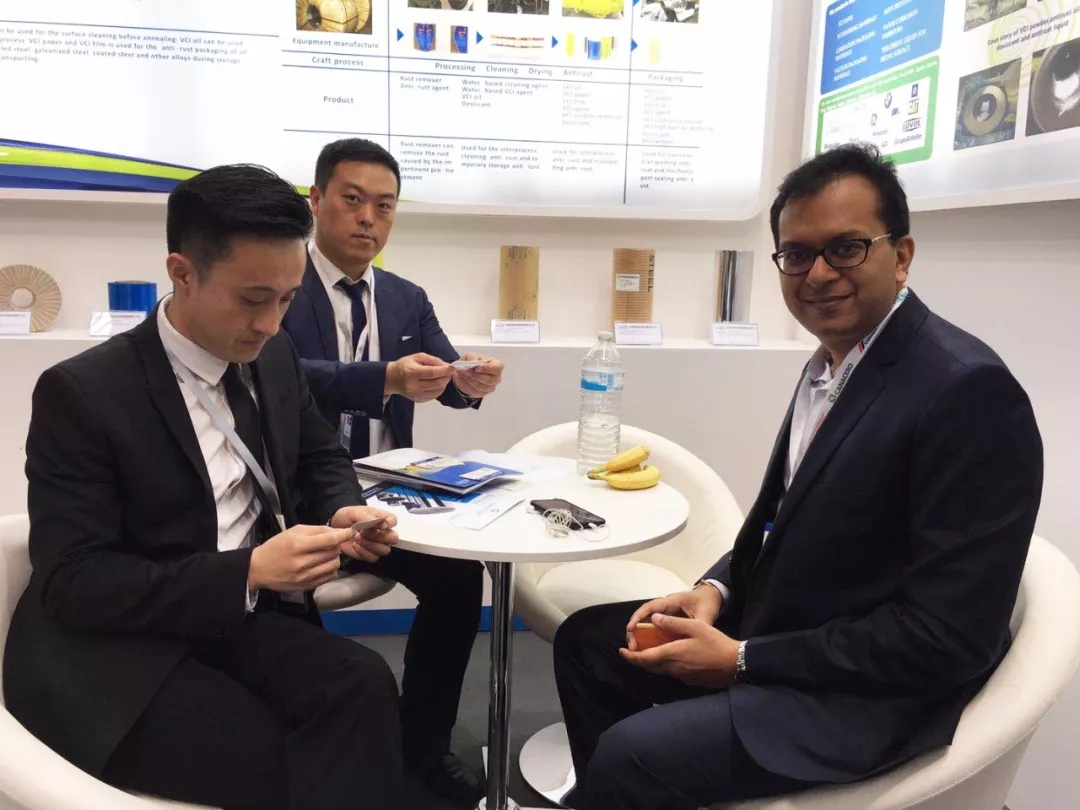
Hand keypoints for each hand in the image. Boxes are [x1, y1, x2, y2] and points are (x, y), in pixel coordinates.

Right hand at [248, 524, 356, 592]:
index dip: (343, 535)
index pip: (329, 539)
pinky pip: (329, 576)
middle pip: (333, 552)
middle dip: (336, 545)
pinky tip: (322, 564)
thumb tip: (336, 531)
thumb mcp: (293, 532)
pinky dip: (330, 569)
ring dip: (334, 557)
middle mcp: (302, 562)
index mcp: (298, 545)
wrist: (259, 569)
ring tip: (325, 554)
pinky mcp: (307, 586)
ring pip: (334, 565)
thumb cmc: (276, 546)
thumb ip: (316, 530)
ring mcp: (305, 577)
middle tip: (330, 543)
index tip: (351, 531)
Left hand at [331, 506, 399, 563]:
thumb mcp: (356, 512)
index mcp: (382, 518)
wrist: (334, 526)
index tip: (379, 525)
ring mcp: (376, 544)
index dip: (389, 523)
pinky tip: (355, 545)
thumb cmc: (347, 516)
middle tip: (365, 532)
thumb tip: (384, 524)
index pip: (393, 521)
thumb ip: (369, 517)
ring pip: (384, 550)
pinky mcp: (368, 554)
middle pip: (393, 538)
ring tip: (357, 538)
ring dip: (371, 545)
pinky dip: (363, 552)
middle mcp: (382, 532)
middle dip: (380, 536)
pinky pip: (373, 557)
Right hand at [385, 353, 452, 402]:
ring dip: (443, 384)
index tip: (453, 368)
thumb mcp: (417, 357)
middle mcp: (413, 385)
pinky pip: (433, 396)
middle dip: (446, 377)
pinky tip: (437, 384)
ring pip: (437, 391)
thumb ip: (432, 360)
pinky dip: (439, 390)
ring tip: (443, 377)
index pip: (432, 373)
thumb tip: (446, 365)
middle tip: (449, 372)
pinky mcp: (417, 400)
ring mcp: (415, 394)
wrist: (392, 378)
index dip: (445, 371)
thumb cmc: (405, 365)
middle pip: (436, 383)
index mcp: (411, 372)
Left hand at [452, 353, 503, 398]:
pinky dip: (466, 385)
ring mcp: (490, 387)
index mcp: (497, 365)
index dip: (486, 369)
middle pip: (489, 380)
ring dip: (469, 380)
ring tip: (461, 374)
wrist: (466, 370)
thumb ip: (472, 357)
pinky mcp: (483, 393)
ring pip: (481, 387)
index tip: (476, 368)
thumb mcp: (471, 355)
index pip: (496, 368)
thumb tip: (474, 362)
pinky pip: (474, 392)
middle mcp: (496, 378)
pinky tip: (461, 379)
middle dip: (475, 376)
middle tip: (464, 371)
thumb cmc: (472, 361)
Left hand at [620, 614, 740, 687]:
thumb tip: (653, 619)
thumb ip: (673, 623)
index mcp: (672, 654)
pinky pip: (671, 672)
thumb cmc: (715, 643)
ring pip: (660, 670)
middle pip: (649, 667)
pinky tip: (670, 655)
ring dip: (650, 662)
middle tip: (631, 651)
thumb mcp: (695, 626)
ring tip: (648, 651)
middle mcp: (673, 668)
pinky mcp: (690, 680)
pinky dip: (663, 664)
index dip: (630, 656)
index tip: (621, 651)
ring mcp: (682, 676)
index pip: (644, 658)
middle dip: (637, 660)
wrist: (735, 664)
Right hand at [625, 585, 722, 649]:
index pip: (650, 608)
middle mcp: (665, 607)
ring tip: (638, 652)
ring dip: (641, 637)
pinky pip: (656, 630)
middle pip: (644, 617)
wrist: (713, 596)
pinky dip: (650, 639)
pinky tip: (650, 651)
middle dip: (635, 631)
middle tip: (633, 647)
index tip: (630, 629)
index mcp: (671, 602)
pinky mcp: (669, 622)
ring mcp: (666, 615)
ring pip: (648, 624)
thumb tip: (690, 638)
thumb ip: (698, 624)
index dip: (638, 618)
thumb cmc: (707, 601)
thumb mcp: (705, 613)